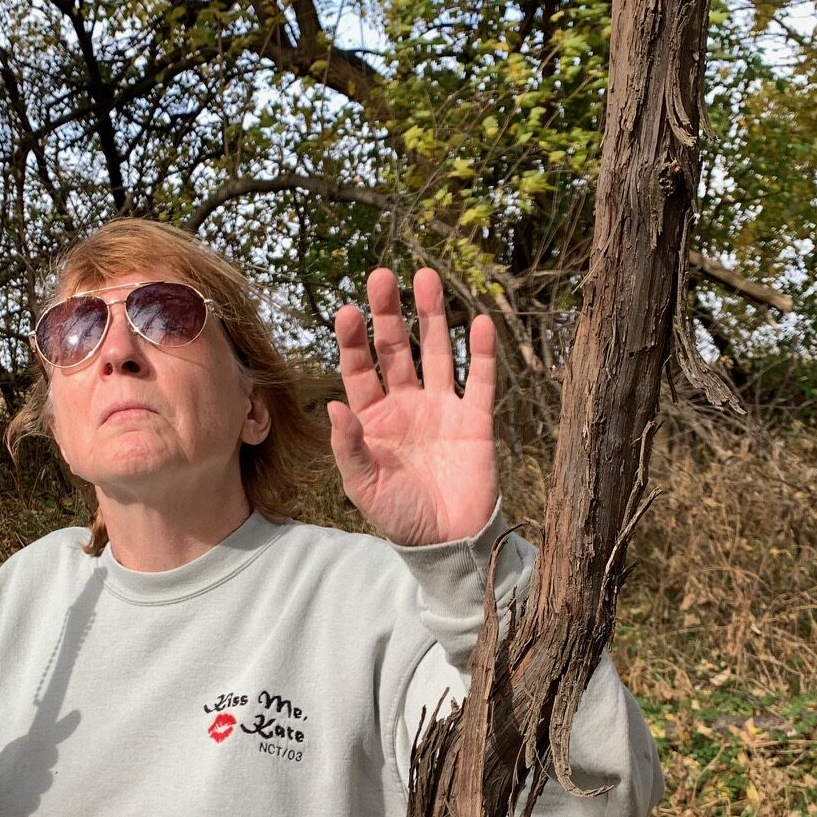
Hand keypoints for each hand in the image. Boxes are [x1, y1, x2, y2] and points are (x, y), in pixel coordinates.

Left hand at [328, 266, 498, 546]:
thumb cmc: (399, 515)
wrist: (447, 540)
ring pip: (437, 352)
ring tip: (427, 278)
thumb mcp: (363, 486)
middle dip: (389, 313)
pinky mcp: (476, 420)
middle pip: (396, 349)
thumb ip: (349, 447)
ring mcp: (442, 408)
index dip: (353, 341)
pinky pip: (481, 380)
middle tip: (383, 276)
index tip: (348, 311)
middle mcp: (407, 404)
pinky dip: (482, 353)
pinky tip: (480, 322)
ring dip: (433, 316)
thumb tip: (334, 406)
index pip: (359, 369)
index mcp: (373, 418)